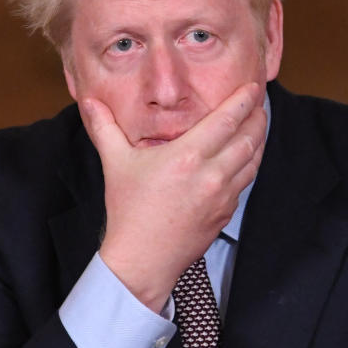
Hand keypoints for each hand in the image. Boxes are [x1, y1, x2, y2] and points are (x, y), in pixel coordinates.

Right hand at [79, 82, 266, 310]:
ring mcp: (223, 196)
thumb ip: (104, 127)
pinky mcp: (226, 212)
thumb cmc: (129, 211)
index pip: (227, 120)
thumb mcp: (115, 163)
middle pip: (249, 137)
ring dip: (259, 139)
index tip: (253, 86)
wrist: (143, 260)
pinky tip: (245, 156)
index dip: (244, 100)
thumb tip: (88, 101)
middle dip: (257, 116)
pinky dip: (250, 164)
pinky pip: (246, 181)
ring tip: (258, 124)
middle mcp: (211, 175)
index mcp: (187, 157)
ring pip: (253, 160)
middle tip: (258, 102)